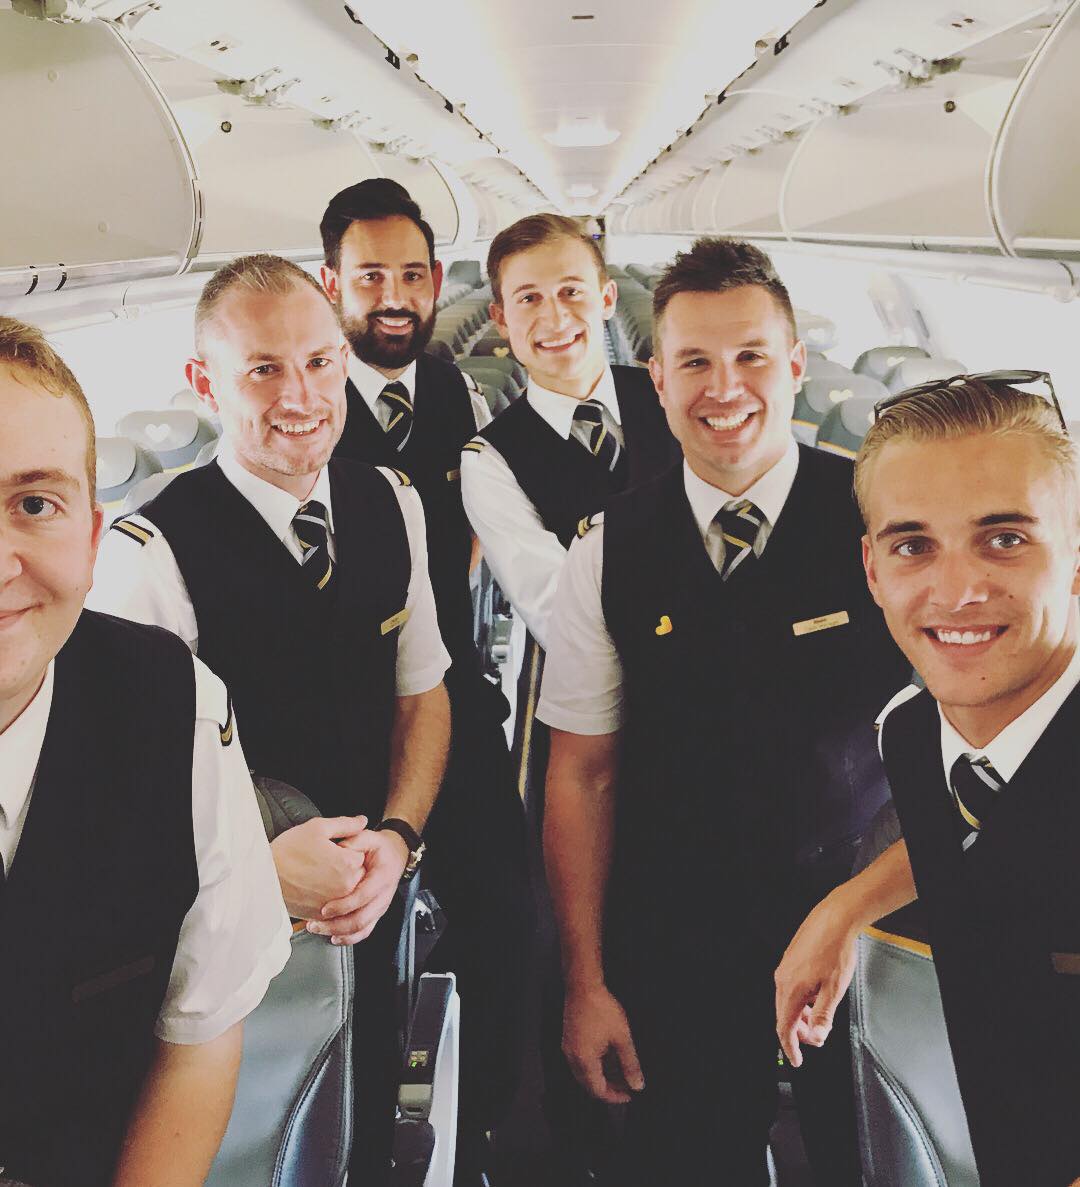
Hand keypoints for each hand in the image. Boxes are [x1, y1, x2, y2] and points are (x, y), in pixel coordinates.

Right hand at [270, 815, 367, 920]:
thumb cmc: (288, 850)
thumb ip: (345, 825)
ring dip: (339, 884)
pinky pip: (335, 908)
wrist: (262, 876)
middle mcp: (346, 886)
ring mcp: (335, 903)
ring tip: (319, 874)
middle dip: (347, 867)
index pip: (362, 854)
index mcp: (348, 863)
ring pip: (348, 892)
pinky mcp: (322, 915)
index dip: (348, 849)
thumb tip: (363, 821)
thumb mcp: (317, 828)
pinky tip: (315, 888)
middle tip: (326, 862)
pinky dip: (329, 899)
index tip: (335, 849)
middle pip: (358, 874)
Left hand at [306, 827, 409, 945]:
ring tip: (318, 929)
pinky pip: (364, 932)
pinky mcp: (375, 914)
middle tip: (315, 923)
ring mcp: (380, 907)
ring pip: (361, 928)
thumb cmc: (380, 848)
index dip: (344, 905)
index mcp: (382, 876)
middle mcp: (383, 895)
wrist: (395, 855)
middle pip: (361, 918)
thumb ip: (354, 841)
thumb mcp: (369, 837)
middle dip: (336, 925)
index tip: (325, 909)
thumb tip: (338, 849)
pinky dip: (348, 938)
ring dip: (339, 933)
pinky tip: (333, 937)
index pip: (363, 896)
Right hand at [562, 982, 644, 1104]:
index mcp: (584, 1061)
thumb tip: (637, 1085)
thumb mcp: (622, 1038)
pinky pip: (581, 1060)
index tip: (629, 1095)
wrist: (583, 985)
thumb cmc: (601, 1009)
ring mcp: (569, 1048)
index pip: (598, 1091)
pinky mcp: (569, 1039)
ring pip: (585, 1073)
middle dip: (609, 1088)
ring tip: (621, 1070)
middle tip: (627, 1084)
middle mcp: (572, 1058)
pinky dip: (595, 1064)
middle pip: (589, 1084)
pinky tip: (608, 1056)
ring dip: (602, 1076)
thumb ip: (630, 1064)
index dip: (615, 1096)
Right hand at [774, 888, 860, 1067]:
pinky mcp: (789, 960)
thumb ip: (823, 1017)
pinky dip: (800, 1001)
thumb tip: (816, 1037)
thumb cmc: (835, 950)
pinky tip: (815, 997)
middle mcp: (782, 979)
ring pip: (787, 1002)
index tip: (796, 1060)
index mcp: (791, 990)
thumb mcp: (834, 990)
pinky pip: (790, 988)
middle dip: (798, 1032)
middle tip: (815, 1039)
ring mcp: (784, 968)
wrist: (834, 919)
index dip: (790, 1048)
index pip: (784, 1028)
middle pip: (784, 1016)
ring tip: (818, 1019)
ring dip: (800, 1016)